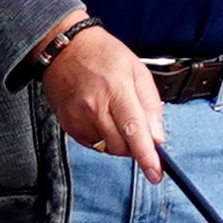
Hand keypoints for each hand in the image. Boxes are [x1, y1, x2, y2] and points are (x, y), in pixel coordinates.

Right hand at [40, 19, 165, 161]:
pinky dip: (102, 138)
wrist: (64, 49)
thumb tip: (157, 138)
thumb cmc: (104, 55)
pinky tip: (102, 117)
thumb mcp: (138, 71)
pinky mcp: (67, 124)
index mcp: (116, 89)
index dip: (146, 155)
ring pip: (107, 148)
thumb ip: (150, 105)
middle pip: (121, 146)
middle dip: (135, 147)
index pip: (134, 130)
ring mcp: (78, 117)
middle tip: (139, 131)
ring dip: (119, 142)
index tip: (155, 173)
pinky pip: (92, 144)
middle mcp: (95, 106)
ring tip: (117, 115)